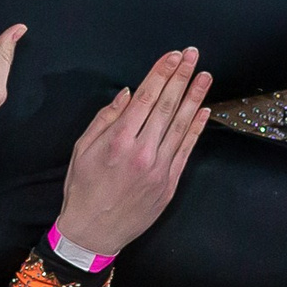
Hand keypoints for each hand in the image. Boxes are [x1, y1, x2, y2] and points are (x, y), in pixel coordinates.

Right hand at [52, 50, 212, 258]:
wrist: (94, 232)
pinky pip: (186, 149)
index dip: (161, 74)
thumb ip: (105, 119)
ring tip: (204, 75)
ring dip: (195, 97)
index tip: (172, 56)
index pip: (146, 98)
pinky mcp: (169, 182)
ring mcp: (160, 168)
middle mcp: (142, 151)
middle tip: (192, 55)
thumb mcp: (81, 149)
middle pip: (167, 106)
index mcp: (118, 140)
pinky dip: (196, 128)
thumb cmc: (83, 189)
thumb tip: (127, 94)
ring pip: (181, 125)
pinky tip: (204, 110)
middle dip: (181, 77)